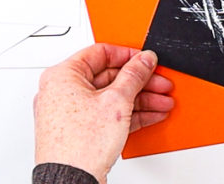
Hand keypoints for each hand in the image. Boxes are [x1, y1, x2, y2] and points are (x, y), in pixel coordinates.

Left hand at [33, 44, 174, 182]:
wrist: (71, 180)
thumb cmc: (79, 145)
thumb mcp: (116, 102)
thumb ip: (134, 76)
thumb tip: (144, 60)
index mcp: (63, 76)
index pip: (101, 53)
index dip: (128, 55)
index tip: (146, 61)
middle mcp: (62, 91)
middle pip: (109, 77)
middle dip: (140, 82)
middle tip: (159, 83)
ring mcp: (70, 112)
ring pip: (111, 97)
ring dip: (140, 99)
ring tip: (161, 102)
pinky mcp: (78, 130)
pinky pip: (107, 114)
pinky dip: (128, 113)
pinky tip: (149, 114)